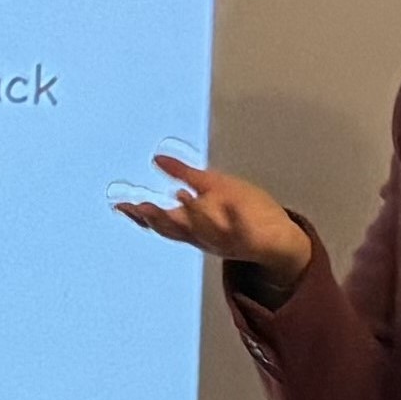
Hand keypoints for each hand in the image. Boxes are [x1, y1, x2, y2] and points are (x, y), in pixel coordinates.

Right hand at [114, 151, 315, 282]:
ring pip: (204, 230)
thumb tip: (156, 159)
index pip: (160, 220)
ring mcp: (226, 238)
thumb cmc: (244, 213)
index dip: (140, 215)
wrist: (280, 241)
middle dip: (158, 218)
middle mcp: (203, 235)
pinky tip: (229, 203)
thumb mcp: (211, 188)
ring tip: (180, 197)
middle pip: (176, 230)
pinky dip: (233, 218)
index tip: (120, 205)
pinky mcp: (250, 237)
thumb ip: (183, 174)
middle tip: (141, 207)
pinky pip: (240, 228)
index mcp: (191, 224)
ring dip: (192, 216)